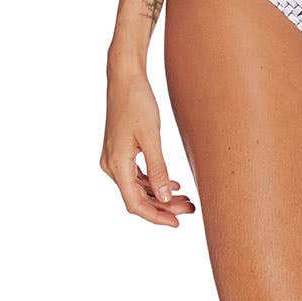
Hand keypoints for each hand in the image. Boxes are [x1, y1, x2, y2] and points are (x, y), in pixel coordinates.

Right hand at [101, 66, 195, 226]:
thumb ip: (158, 168)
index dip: (156, 216)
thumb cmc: (137, 101)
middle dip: (163, 206)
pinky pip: (136, 175)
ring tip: (186, 199)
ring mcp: (113, 158)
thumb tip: (164, 198)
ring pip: (138, 187)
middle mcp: (110, 166)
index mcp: (116, 165)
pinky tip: (171, 184)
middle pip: (137, 197)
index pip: (135, 204)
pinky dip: (153, 182)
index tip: (177, 224)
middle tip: (190, 210)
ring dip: (160, 195)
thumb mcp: (151, 135)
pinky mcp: (119, 150)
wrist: (124, 76)